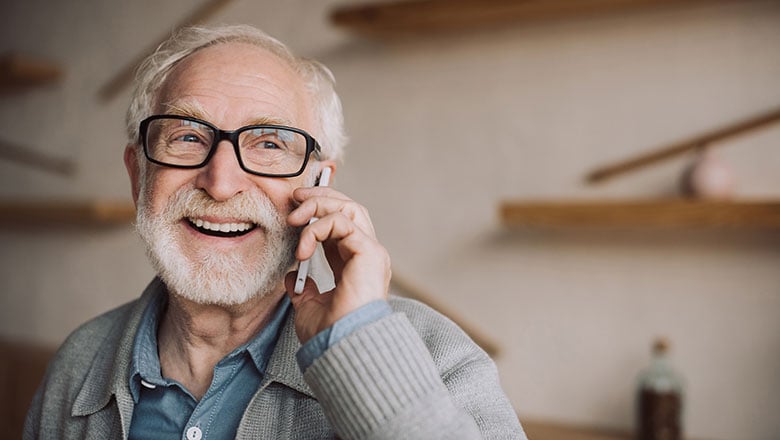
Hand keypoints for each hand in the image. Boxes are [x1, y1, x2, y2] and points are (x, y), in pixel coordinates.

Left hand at [285, 186, 390, 343]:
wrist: (341, 346)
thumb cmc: (330, 334)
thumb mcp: (309, 306)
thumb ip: (303, 289)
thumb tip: (290, 277)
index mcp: (354, 264)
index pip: (340, 224)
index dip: (318, 211)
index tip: (294, 210)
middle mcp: (366, 254)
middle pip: (349, 207)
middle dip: (320, 197)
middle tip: (295, 198)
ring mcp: (371, 251)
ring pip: (348, 208)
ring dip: (318, 206)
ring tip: (295, 218)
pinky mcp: (369, 251)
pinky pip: (342, 222)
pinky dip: (318, 229)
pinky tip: (303, 248)